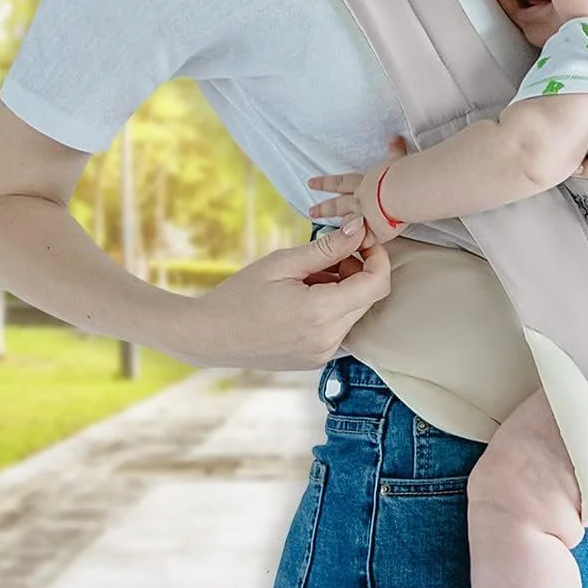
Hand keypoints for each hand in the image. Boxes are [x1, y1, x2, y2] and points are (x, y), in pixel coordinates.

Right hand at [185, 222, 390, 369]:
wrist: (209, 336)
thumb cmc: (240, 295)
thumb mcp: (283, 263)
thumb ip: (327, 247)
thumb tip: (359, 228)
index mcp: (321, 312)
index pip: (376, 284)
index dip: (378, 257)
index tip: (362, 239)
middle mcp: (328, 339)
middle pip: (368, 298)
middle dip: (359, 270)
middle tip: (330, 254)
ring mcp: (324, 354)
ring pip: (355, 312)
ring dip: (345, 289)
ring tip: (310, 276)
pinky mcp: (317, 360)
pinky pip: (340, 327)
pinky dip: (333, 307)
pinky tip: (306, 296)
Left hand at [307, 136, 408, 245]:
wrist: (402, 193)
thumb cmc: (402, 175)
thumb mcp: (397, 161)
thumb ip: (395, 152)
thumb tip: (395, 138)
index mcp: (365, 185)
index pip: (341, 183)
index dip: (326, 182)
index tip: (310, 183)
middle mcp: (362, 201)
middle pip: (339, 205)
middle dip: (324, 209)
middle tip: (310, 212)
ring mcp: (367, 218)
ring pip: (347, 225)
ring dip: (339, 229)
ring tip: (331, 239)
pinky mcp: (377, 234)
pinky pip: (365, 242)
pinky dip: (360, 246)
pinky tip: (354, 252)